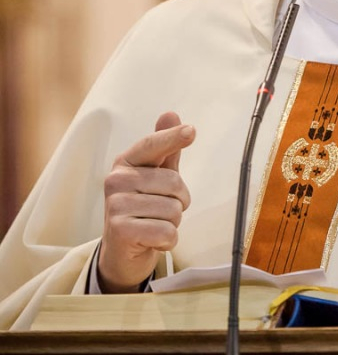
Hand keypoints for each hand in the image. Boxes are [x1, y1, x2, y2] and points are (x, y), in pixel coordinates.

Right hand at [98, 111, 195, 292]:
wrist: (122, 252)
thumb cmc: (144, 207)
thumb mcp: (156, 176)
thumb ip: (166, 148)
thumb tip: (170, 115)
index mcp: (126, 162)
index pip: (153, 145)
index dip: (172, 137)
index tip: (191, 131)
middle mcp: (116, 180)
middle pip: (174, 183)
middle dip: (179, 200)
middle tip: (163, 209)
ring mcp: (116, 206)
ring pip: (173, 210)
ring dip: (173, 222)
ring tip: (155, 224)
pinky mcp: (121, 231)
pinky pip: (167, 232)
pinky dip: (168, 240)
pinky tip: (152, 240)